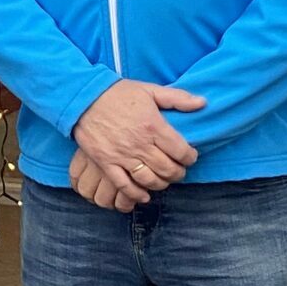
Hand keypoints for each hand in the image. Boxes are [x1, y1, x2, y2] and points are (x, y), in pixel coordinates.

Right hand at [71, 80, 205, 206]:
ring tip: (164, 180)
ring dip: (161, 184)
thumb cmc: (118, 93)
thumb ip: (178, 98)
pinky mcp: (106, 163)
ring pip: (149, 180)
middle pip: (168, 169)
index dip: (190, 157)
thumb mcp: (150, 90)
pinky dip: (136, 194)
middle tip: (179, 171)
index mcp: (153, 125)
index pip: (181, 151)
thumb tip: (202, 103)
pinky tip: (144, 195)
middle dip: (178, 173)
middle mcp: (140, 143)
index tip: (190, 157)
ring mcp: (122, 155)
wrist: (84, 97)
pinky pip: (124, 185)